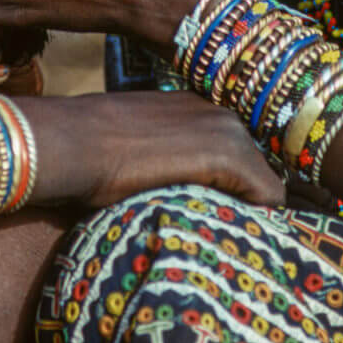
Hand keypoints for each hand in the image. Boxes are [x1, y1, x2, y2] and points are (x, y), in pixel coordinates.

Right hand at [17, 92, 283, 208]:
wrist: (74, 141)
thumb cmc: (87, 147)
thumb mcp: (134, 143)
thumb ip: (161, 155)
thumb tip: (162, 181)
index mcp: (196, 108)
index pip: (234, 153)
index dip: (227, 186)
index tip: (213, 210)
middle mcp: (220, 113)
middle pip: (254, 167)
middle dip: (241, 197)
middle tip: (220, 228)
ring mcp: (228, 131)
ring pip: (263, 183)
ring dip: (246, 208)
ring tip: (221, 235)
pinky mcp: (230, 156)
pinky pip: (269, 196)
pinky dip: (256, 217)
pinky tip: (227, 232)